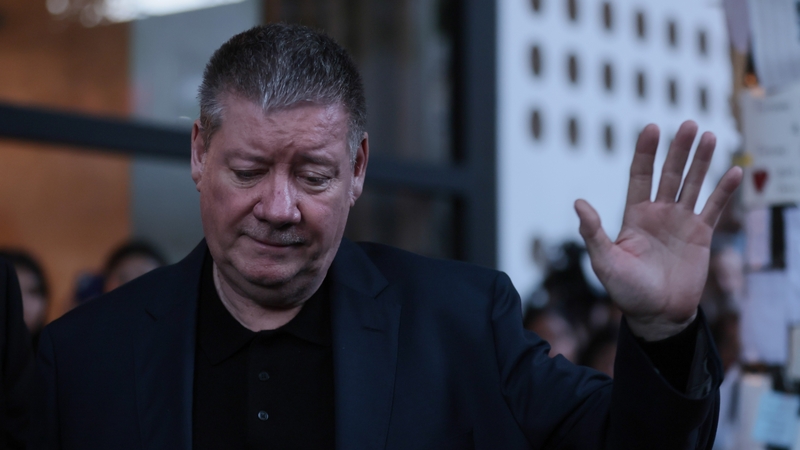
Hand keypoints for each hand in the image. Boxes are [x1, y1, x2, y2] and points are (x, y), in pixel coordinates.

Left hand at [574, 121, 741, 340]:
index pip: (640, 175)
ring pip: (693, 184)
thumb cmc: (626, 291)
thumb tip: (577, 203)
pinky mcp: (701, 236)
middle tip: (688, 124)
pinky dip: (724, 191)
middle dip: (678, 149)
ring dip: (702, 161)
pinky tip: (733, 171)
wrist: (656, 315)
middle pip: (669, 173)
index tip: (651, 128)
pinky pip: (714, 208)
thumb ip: (593, 232)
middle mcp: (658, 213)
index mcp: (633, 215)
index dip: (646, 152)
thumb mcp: (604, 261)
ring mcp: (680, 222)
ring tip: (710, 135)